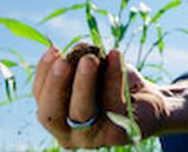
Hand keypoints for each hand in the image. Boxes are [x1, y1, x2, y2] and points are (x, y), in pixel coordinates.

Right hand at [32, 46, 168, 148]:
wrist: (147, 101)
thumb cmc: (113, 83)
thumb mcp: (94, 70)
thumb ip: (80, 61)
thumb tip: (79, 49)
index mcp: (57, 117)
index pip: (40, 98)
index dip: (43, 74)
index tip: (53, 50)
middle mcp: (69, 133)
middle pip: (52, 113)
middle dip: (56, 85)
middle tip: (64, 61)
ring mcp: (92, 138)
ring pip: (81, 112)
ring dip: (84, 83)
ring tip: (91, 58)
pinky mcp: (116, 134)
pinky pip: (113, 104)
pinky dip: (114, 77)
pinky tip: (116, 55)